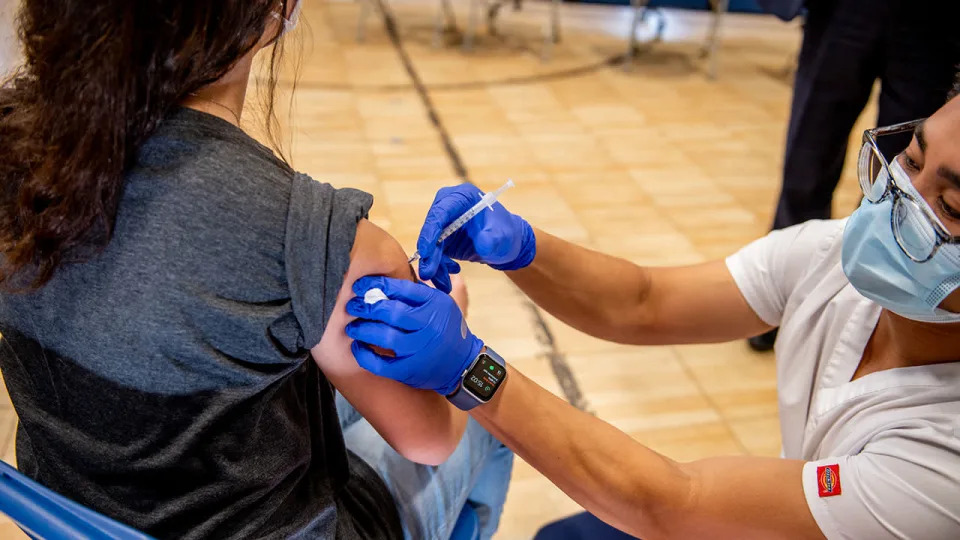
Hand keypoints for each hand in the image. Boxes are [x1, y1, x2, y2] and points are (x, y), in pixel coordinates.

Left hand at [345, 276, 483, 395]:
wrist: (463, 364)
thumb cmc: (447, 330)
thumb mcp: (443, 304)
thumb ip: (422, 289)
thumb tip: (392, 272)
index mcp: (435, 304)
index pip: (402, 288)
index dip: (377, 284)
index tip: (360, 285)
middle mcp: (428, 325)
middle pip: (391, 312)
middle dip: (366, 307)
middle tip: (352, 306)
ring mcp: (419, 349)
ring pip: (384, 336)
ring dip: (362, 330)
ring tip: (352, 327)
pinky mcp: (410, 370)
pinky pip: (381, 363)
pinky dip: (364, 355)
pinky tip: (358, 346)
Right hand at [417, 184, 535, 292]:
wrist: (505, 244)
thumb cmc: (506, 235)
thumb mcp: (503, 237)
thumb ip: (492, 239)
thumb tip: (481, 243)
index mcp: (462, 197)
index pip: (441, 212)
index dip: (431, 231)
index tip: (426, 252)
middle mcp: (448, 205)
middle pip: (431, 228)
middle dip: (429, 253)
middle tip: (428, 274)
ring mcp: (443, 221)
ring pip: (429, 243)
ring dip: (433, 264)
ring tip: (443, 282)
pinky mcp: (441, 236)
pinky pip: (433, 252)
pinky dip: (439, 266)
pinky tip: (451, 273)